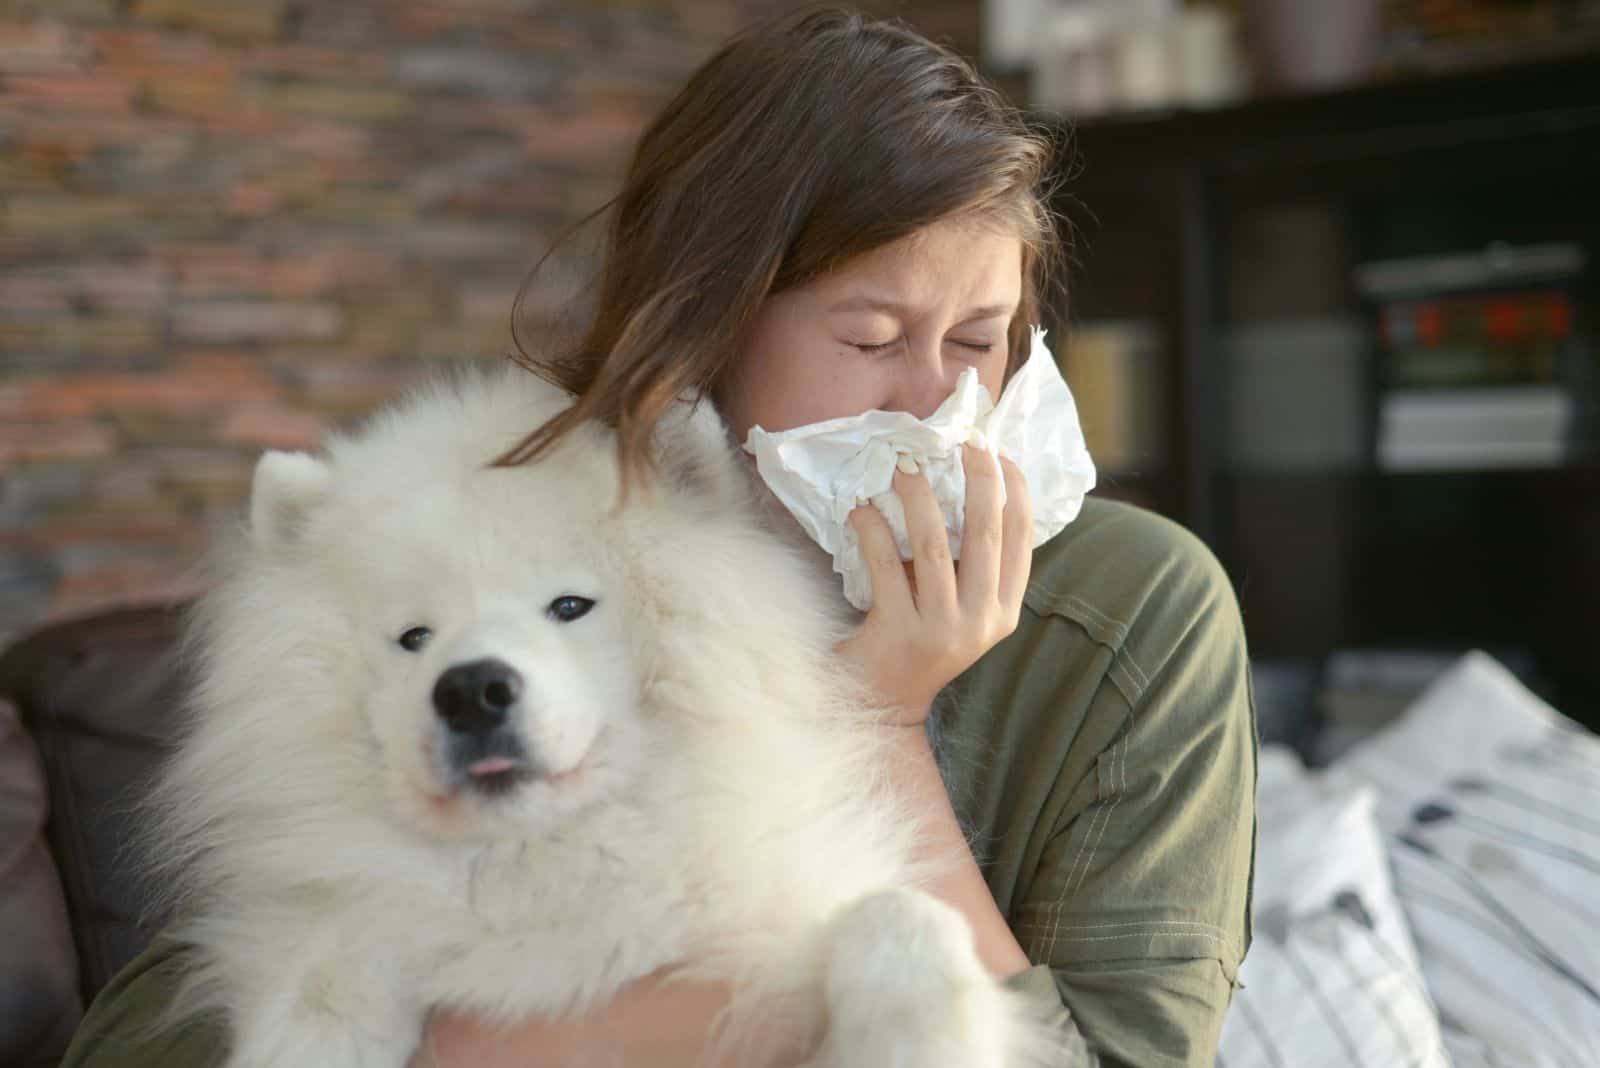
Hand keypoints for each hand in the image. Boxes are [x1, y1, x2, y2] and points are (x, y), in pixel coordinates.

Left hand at [839, 444, 1032, 724]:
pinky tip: (860, 509)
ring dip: (917, 497)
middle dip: (976, 478)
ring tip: (902, 466)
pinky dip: (872, 530)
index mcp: (1004, 611)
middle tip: (959, 441)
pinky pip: (885, 566)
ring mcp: (941, 630)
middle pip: (984, 533)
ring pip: (932, 546)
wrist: (882, 705)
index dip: (1014, 488)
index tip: (997, 450)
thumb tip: (972, 483)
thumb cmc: (918, 640)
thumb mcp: (961, 607)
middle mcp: (981, 621)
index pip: (1021, 538)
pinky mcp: (898, 634)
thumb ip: (970, 563)